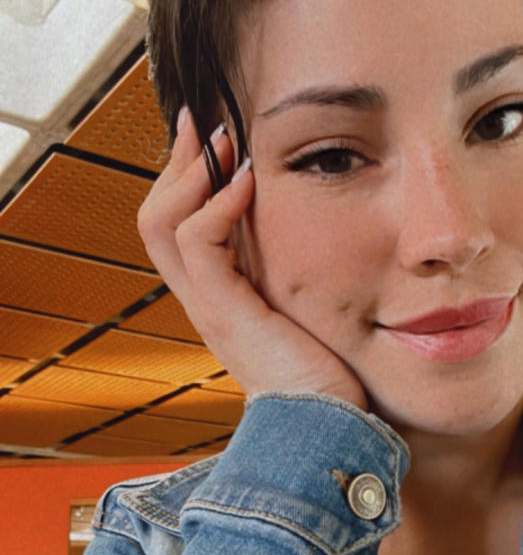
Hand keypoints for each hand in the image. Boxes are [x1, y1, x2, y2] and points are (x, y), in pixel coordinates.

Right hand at [137, 111, 367, 407]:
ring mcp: (210, 308)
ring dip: (189, 174)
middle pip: (154, 219)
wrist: (333, 433)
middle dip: (176, 164)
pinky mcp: (227, 313)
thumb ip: (305, 278)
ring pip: (160, 224)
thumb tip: (336, 230)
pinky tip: (248, 182)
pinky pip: (197, 243)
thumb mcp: (313, 314)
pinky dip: (216, 204)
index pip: (176, 228)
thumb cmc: (335, 381)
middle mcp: (204, 302)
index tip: (213, 136)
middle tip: (203, 122)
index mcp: (220, 300)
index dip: (186, 179)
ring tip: (223, 142)